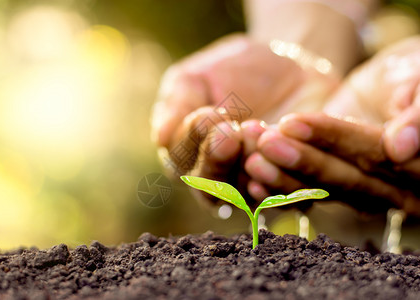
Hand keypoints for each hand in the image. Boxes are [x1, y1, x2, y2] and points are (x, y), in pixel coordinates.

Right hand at [151, 34, 337, 179]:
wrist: (290, 65)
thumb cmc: (235, 71)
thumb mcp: (198, 78)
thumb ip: (177, 105)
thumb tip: (159, 138)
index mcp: (191, 156)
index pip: (182, 163)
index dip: (193, 142)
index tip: (208, 114)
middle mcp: (222, 180)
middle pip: (213, 191)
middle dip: (219, 161)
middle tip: (231, 132)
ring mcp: (260, 186)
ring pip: (251, 196)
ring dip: (252, 165)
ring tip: (259, 129)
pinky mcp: (298, 184)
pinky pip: (294, 192)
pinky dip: (291, 172)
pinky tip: (289, 145)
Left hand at [246, 37, 419, 214]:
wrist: (394, 80)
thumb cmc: (412, 70)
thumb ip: (418, 112)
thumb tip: (402, 149)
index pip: (375, 153)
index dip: (334, 138)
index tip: (292, 122)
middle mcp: (396, 188)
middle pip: (346, 179)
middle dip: (302, 161)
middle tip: (264, 143)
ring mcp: (364, 190)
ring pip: (324, 191)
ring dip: (285, 179)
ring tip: (252, 161)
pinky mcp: (337, 184)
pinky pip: (309, 195)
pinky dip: (281, 191)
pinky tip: (253, 183)